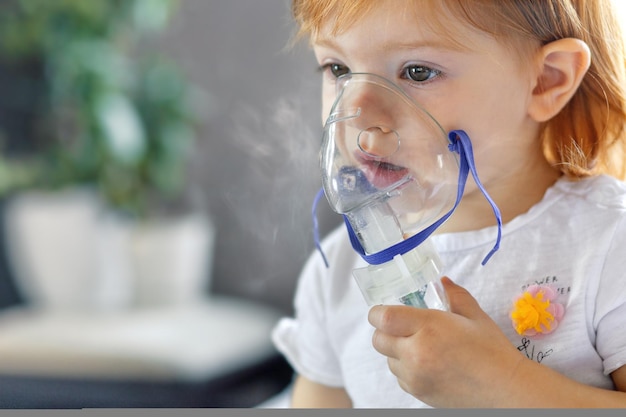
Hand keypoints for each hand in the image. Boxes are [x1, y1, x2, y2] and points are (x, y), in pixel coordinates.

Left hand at [368, 277, 524, 406]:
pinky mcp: (418, 393)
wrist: (506, 391)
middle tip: (404, 326)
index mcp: (428, 328)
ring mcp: (415, 376)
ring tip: (420, 346)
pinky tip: (427, 363)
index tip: (387, 309)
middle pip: (378, 339)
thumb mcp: (475, 316)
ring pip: (388, 359)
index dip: (379, 312)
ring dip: (396, 350)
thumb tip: (441, 283)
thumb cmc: (493, 352)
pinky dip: (406, 368)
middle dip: (386, 330)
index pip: (383, 318)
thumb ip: (455, 295)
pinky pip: (399, 377)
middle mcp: (416, 354)